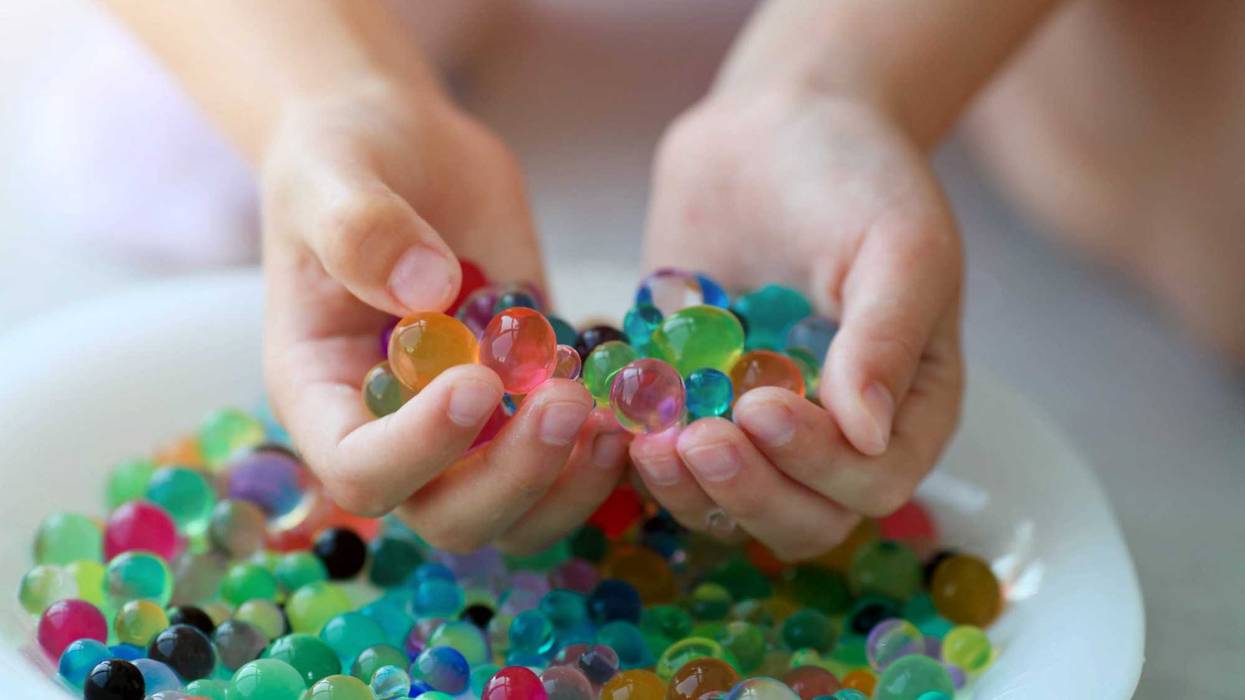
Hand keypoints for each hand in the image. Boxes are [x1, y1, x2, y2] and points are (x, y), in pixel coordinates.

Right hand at [260, 81, 629, 553]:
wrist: (405, 145)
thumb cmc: (345, 156)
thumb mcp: (334, 172)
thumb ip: (363, 230)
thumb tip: (427, 294)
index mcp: (323, 394)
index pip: (360, 470)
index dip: (420, 449)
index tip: (477, 381)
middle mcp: (394, 429)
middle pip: (450, 516)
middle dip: (514, 476)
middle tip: (566, 402)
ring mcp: (468, 425)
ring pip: (519, 513)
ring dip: (570, 484)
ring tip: (610, 415)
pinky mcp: (527, 397)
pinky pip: (568, 464)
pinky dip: (605, 452)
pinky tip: (634, 398)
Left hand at [633, 89, 963, 559]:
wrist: (775, 122)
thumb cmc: (856, 175)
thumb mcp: (898, 243)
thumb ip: (887, 338)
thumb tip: (867, 437)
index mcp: (905, 407)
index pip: (873, 481)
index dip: (818, 465)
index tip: (763, 407)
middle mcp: (833, 432)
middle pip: (801, 517)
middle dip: (748, 492)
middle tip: (696, 442)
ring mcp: (756, 423)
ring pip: (728, 503)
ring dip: (687, 489)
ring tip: (647, 442)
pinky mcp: (692, 399)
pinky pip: (667, 456)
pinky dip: (638, 453)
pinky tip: (608, 418)